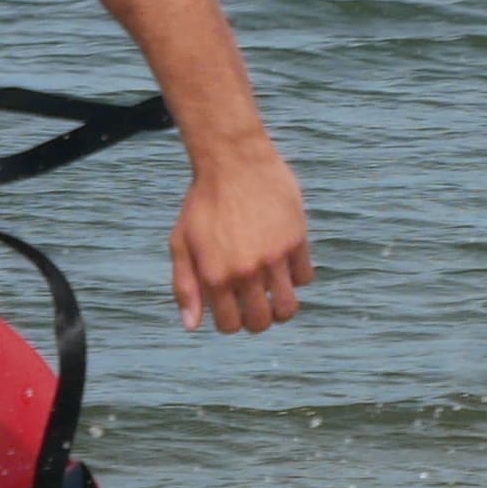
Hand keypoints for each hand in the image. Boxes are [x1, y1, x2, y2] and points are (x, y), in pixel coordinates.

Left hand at [171, 141, 311, 333]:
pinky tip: (284, 263)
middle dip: (257, 320)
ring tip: (275, 293)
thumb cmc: (203, 202)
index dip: (231, 322)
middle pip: (262, 322)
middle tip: (256, 304)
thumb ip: (185, 286)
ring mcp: (274, 257)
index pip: (230, 325)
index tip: (233, 309)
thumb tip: (191, 326)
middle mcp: (246, 271)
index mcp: (215, 276)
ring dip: (281, 307)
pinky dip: (297, 277)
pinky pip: (305, 278)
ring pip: (289, 307)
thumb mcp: (181, 243)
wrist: (233, 161)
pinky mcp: (296, 240)